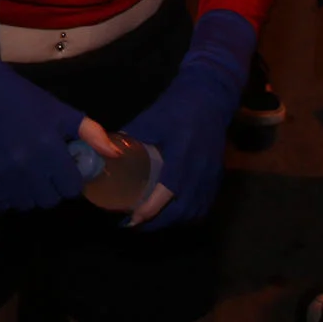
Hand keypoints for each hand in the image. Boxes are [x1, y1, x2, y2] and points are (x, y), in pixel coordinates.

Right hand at [0, 10, 96, 211]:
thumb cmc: (24, 100)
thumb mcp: (60, 111)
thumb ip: (90, 133)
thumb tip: (115, 155)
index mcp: (49, 148)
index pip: (70, 188)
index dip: (70, 180)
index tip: (64, 170)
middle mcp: (26, 167)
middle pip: (49, 200)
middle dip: (51, 188)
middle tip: (45, 172)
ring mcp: (2, 175)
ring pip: (26, 204)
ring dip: (30, 194)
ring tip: (26, 175)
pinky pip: (3, 203)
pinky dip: (8, 196)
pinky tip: (9, 178)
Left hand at [118, 10, 254, 228]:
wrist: (211, 97)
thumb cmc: (178, 106)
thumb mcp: (151, 120)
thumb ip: (130, 138)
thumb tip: (106, 154)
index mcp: (182, 156)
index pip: (167, 193)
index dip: (148, 210)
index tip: (130, 219)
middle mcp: (199, 170)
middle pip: (180, 210)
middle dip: (157, 222)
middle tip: (135, 224)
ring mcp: (210, 175)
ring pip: (193, 211)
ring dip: (172, 222)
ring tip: (151, 222)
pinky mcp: (216, 176)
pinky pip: (204, 205)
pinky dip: (188, 215)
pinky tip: (173, 215)